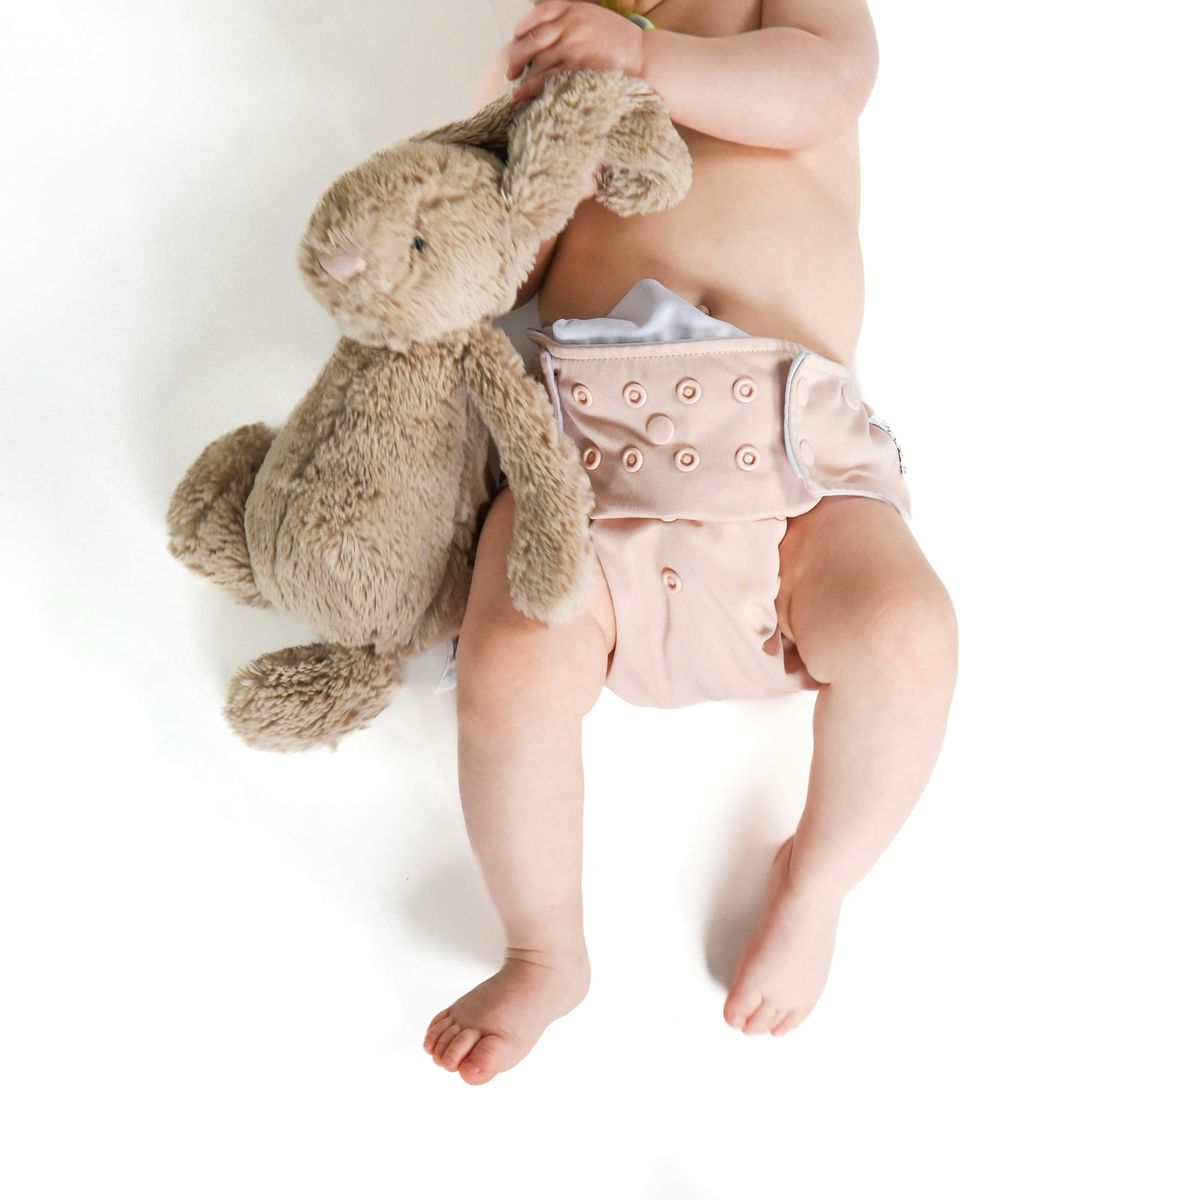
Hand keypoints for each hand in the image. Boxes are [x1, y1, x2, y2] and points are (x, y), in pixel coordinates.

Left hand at [506, 1, 645, 101]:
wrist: (644, 57)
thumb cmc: (620, 43)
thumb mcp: (596, 20)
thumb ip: (574, 21)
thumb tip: (551, 34)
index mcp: (574, 9)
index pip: (540, 12)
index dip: (523, 26)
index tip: (517, 37)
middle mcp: (571, 24)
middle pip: (533, 38)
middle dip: (517, 55)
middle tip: (511, 71)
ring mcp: (573, 45)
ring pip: (537, 60)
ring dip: (522, 75)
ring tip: (515, 88)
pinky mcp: (577, 67)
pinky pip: (547, 77)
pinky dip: (530, 87)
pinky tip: (522, 95)